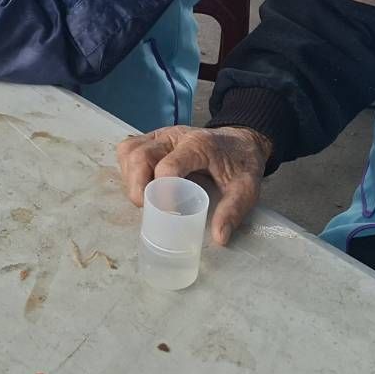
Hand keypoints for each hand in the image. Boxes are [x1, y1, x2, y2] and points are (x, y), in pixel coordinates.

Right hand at [117, 125, 271, 245]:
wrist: (239, 141)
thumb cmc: (240, 164)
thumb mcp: (246, 187)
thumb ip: (233, 210)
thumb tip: (218, 237)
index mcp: (198, 145)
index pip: (168, 166)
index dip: (162, 191)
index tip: (167, 214)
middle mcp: (174, 136)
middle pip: (140, 155)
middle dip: (136, 185)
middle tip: (145, 209)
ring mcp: (161, 136)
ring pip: (130, 151)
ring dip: (131, 177)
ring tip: (144, 198)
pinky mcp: (152, 139)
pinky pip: (129, 149)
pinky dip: (128, 168)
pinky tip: (141, 185)